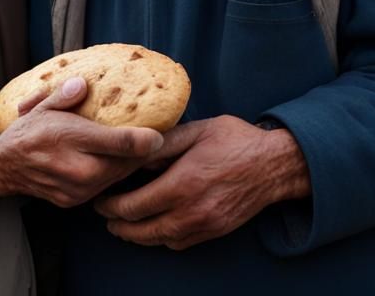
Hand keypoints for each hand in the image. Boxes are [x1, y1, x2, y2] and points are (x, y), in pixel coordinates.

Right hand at [0, 77, 163, 207]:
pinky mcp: (77, 201)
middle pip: (125, 164)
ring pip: (118, 177)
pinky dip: (114, 174)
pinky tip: (119, 161)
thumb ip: (65, 95)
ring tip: (144, 148)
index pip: (118, 143)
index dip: (144, 140)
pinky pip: (105, 187)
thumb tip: (83, 84)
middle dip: (143, 152)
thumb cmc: (28, 132)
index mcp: (71, 139)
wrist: (6, 167)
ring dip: (131, 163)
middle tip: (159, 137)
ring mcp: (78, 190)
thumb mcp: (43, 105)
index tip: (159, 134)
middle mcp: (78, 169)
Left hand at [94, 116, 309, 249]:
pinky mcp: (215, 231)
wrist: (274, 165)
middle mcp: (191, 211)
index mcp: (182, 183)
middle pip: (142, 231)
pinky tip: (154, 227)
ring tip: (123, 225)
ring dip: (137, 236)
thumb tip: (135, 151)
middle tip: (104, 217)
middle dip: (119, 226)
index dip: (112, 206)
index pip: (135, 206)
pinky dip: (161, 238)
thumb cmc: (234, 140)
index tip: (100, 200)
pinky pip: (180, 243)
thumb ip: (163, 143)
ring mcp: (204, 225)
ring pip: (160, 240)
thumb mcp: (196, 131)